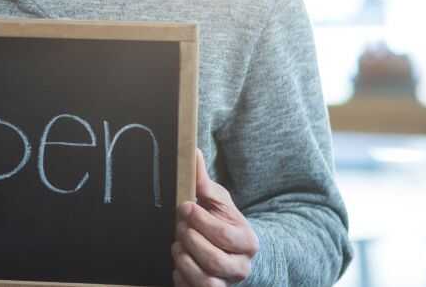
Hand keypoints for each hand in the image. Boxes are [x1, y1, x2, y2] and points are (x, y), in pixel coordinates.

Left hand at [172, 148, 258, 286]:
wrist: (232, 251)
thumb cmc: (223, 222)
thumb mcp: (218, 202)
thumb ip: (204, 182)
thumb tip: (192, 152)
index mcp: (247, 241)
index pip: (223, 236)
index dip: (200, 221)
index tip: (184, 207)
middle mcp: (241, 267)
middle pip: (213, 260)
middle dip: (190, 240)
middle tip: (180, 227)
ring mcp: (227, 283)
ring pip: (204, 280)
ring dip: (184, 259)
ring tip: (178, 244)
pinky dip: (180, 276)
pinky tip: (179, 261)